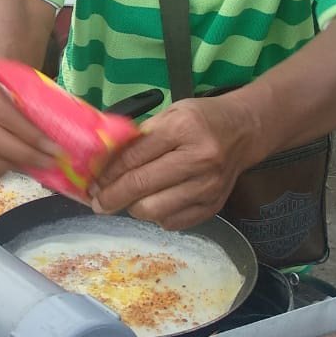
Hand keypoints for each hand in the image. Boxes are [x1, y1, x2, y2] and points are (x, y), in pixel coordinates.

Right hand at [0, 70, 58, 184]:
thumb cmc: (5, 89)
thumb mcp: (18, 85)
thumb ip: (33, 103)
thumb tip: (62, 131)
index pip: (1, 113)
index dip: (29, 133)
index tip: (53, 146)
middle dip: (24, 154)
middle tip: (49, 161)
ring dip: (11, 167)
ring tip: (31, 164)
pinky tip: (9, 166)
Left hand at [91, 96, 261, 230]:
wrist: (244, 131)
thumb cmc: (201, 119)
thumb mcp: (169, 114)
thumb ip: (139, 137)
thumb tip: (102, 162)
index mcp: (182, 128)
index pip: (134, 157)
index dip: (107, 174)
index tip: (91, 184)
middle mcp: (198, 159)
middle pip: (141, 186)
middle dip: (112, 197)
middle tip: (98, 202)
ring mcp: (208, 186)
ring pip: (154, 210)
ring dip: (133, 207)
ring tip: (128, 199)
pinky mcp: (213, 205)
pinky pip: (172, 222)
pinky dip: (156, 216)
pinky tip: (153, 203)